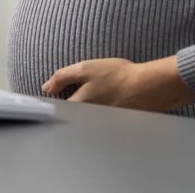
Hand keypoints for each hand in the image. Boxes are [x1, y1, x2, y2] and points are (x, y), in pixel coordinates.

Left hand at [41, 56, 194, 111]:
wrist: (148, 87)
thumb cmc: (118, 76)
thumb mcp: (85, 69)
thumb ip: (62, 77)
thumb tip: (46, 87)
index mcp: (78, 105)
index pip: (58, 106)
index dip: (56, 97)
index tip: (57, 91)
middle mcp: (87, 119)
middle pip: (72, 113)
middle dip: (71, 102)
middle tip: (81, 89)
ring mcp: (100, 123)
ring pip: (85, 117)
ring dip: (86, 107)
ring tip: (98, 92)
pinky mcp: (113, 124)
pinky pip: (99, 119)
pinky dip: (99, 110)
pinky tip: (108, 98)